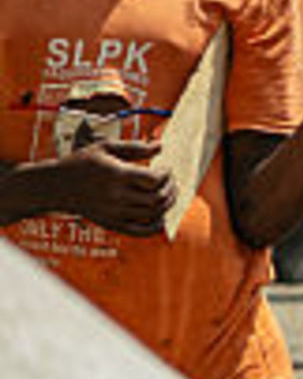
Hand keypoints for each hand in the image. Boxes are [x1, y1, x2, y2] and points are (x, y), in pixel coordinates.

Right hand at [31, 142, 171, 233]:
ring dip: (167, 204)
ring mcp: (115, 213)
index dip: (167, 175)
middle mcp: (117, 196)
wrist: (56, 186)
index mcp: (117, 175)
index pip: (155, 179)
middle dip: (171, 189)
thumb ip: (134, 147)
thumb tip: (160, 146)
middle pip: (158, 198)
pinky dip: (157, 226)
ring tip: (167, 194)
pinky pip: (142, 231)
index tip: (166, 170)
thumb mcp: (105, 148)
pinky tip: (159, 215)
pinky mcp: (112, 224)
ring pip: (154, 214)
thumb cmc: (81, 163)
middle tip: (171, 183)